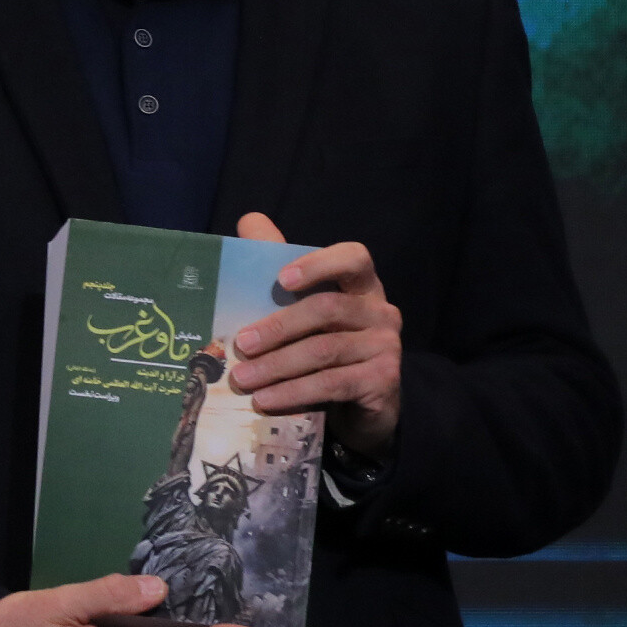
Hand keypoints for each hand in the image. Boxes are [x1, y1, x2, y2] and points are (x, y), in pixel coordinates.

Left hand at [228, 212, 402, 457]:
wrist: (359, 406)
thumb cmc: (323, 346)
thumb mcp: (301, 308)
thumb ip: (277, 265)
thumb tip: (250, 220)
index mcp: (361, 286)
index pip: (355, 258)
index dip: (319, 263)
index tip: (281, 278)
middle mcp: (380, 311)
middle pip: (326, 309)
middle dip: (277, 327)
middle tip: (240, 344)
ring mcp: (386, 346)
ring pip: (324, 350)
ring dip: (276, 366)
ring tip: (242, 379)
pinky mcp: (384, 380)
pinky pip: (332, 383)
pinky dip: (294, 392)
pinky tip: (265, 401)